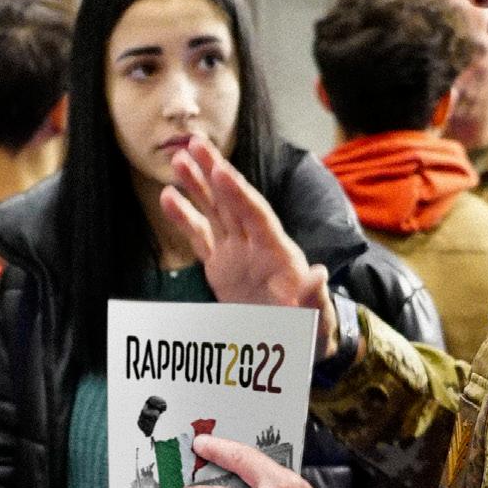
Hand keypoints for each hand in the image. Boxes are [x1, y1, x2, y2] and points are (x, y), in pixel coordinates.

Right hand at [161, 138, 338, 360]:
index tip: (221, 170)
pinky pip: (200, 237)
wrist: (297, 344)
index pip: (257, 217)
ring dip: (198, 186)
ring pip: (215, 212)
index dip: (238, 195)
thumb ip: (314, 299)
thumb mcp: (316, 320)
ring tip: (177, 159)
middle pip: (234, 203)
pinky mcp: (221, 266)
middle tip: (195, 144)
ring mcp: (237, 253)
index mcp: (279, 253)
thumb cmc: (310, 332)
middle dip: (215, 172)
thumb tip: (319, 274)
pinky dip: (185, 218)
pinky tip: (168, 197)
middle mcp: (257, 245)